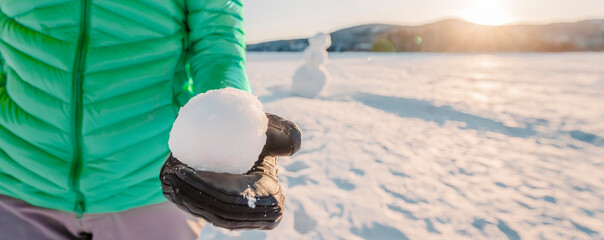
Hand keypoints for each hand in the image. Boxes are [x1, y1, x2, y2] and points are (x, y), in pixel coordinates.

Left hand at [160, 113, 300, 229]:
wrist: (251, 148)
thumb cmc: (263, 135)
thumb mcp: (276, 131)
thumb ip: (286, 133)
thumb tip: (293, 146)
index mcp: (271, 202)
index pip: (236, 197)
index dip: (211, 187)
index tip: (190, 168)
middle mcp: (256, 218)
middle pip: (220, 209)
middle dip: (193, 194)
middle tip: (173, 172)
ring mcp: (239, 222)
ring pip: (209, 213)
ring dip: (185, 199)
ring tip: (169, 178)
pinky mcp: (224, 219)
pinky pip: (204, 212)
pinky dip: (186, 201)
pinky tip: (171, 186)